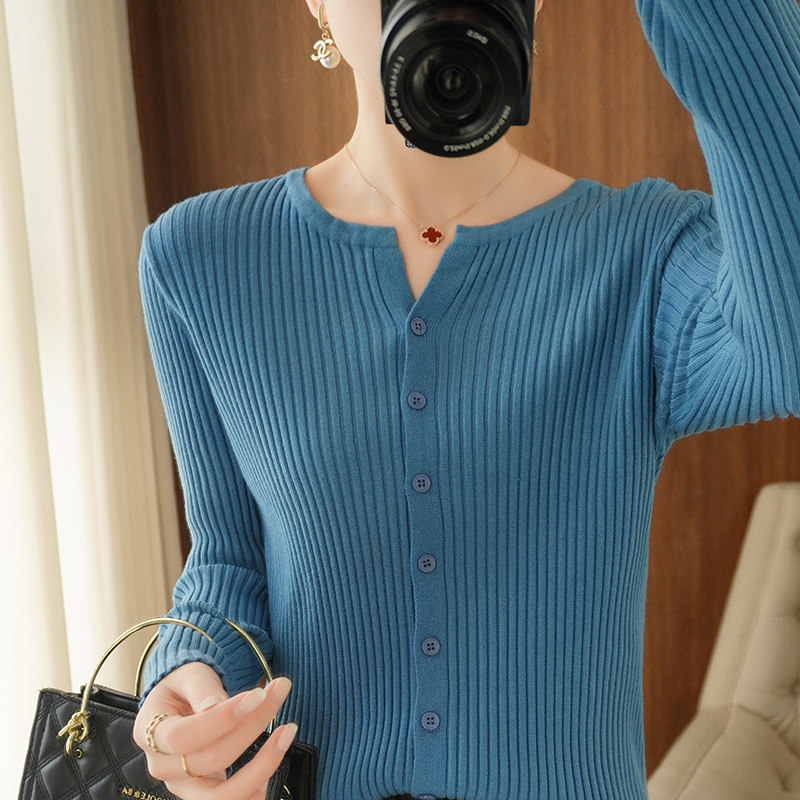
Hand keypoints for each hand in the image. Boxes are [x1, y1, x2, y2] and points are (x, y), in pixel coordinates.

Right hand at [133, 662, 296, 799]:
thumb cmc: (185, 684)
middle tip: (278, 693)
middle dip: (252, 726)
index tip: (257, 695)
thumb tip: (217, 708)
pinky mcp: (206, 792)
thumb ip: (203, 689)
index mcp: (152, 733)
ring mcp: (185, 786)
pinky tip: (274, 760)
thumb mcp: (190, 674)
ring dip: (262, 766)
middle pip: (211, 760)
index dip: (222, 719)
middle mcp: (164, 767)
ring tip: (287, 733)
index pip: (183, 737)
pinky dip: (257, 787)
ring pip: (223, 795)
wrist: (182, 699)